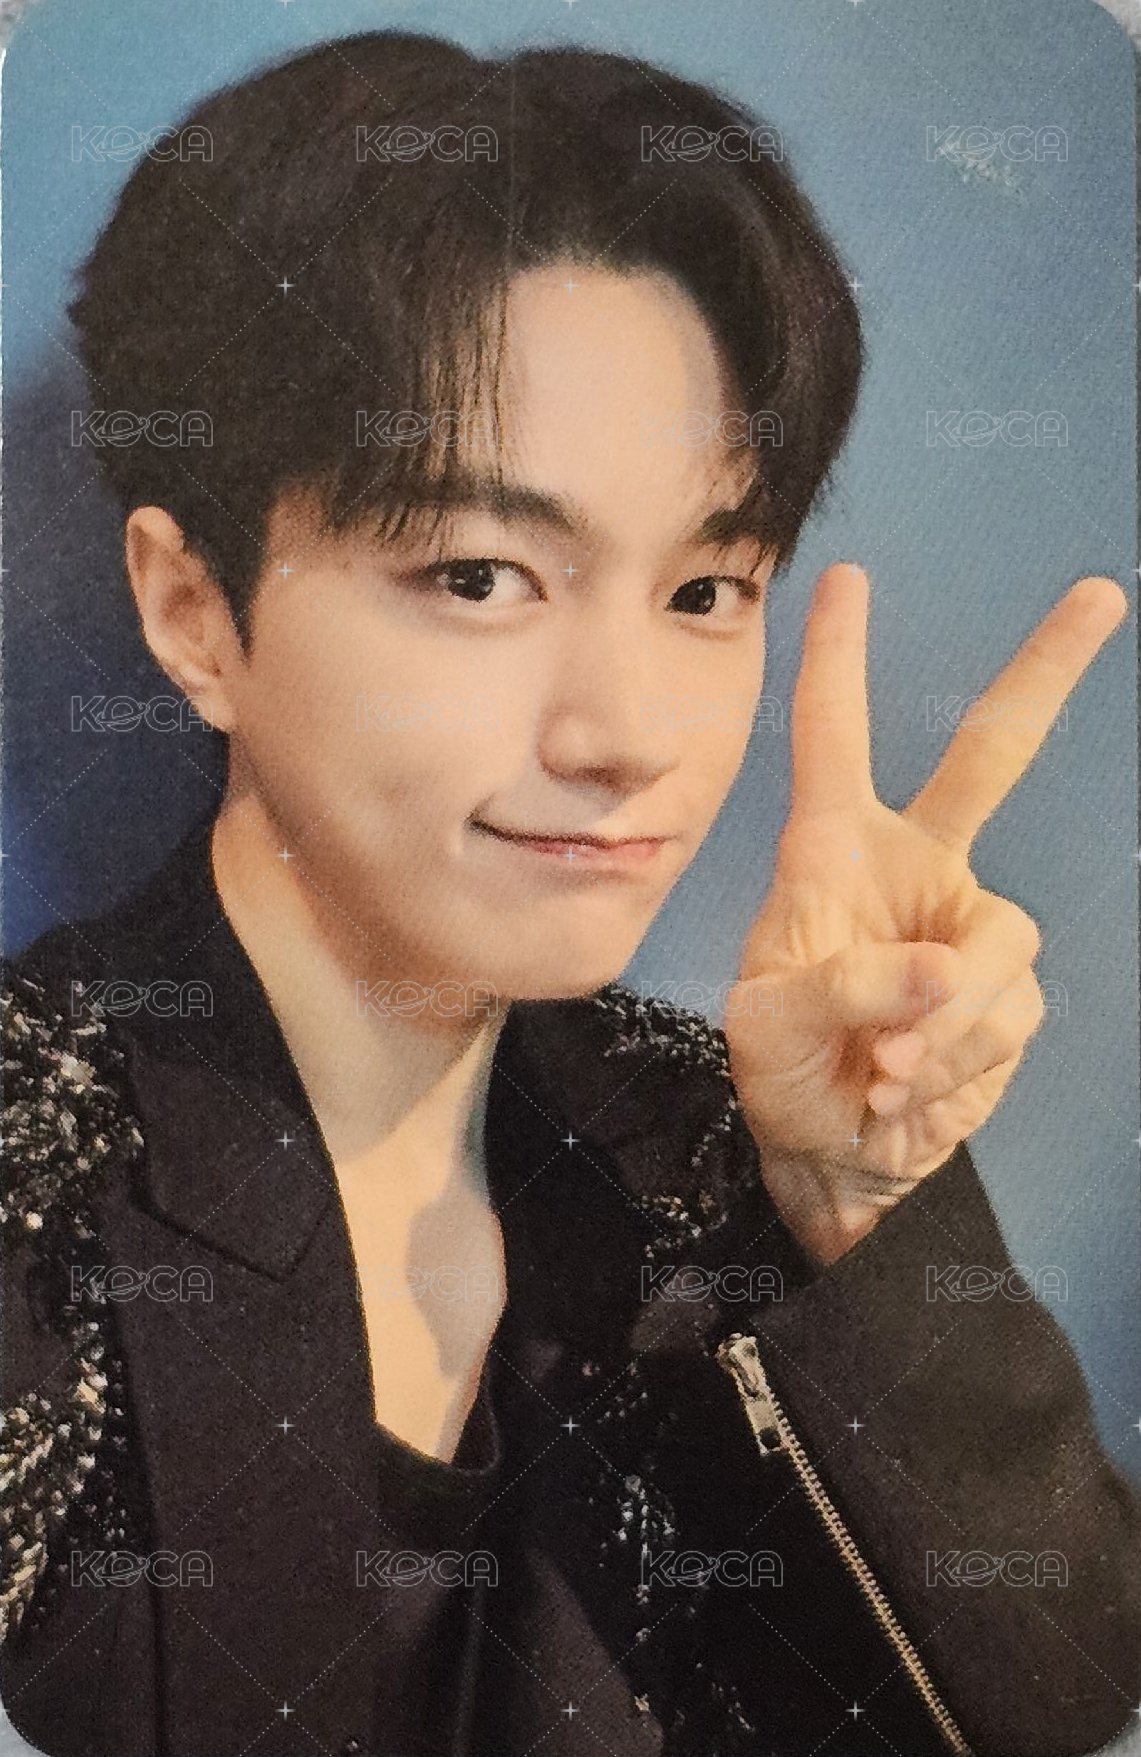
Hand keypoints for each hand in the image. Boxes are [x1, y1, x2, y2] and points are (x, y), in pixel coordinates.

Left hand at [724, 563, 1127, 1265]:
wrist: (834, 1158)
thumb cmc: (782, 1074)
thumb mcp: (770, 1028)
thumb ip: (844, 988)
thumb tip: (938, 968)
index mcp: (833, 852)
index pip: (833, 738)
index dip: (837, 660)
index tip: (848, 581)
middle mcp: (913, 870)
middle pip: (991, 755)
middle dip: (1044, 674)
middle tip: (1097, 596)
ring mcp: (967, 929)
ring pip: (1000, 939)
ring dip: (944, 1017)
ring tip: (882, 1069)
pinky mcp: (1006, 996)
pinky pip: (1007, 1013)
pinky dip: (956, 1060)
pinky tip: (908, 1089)